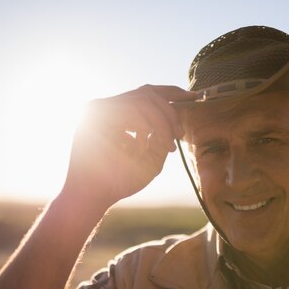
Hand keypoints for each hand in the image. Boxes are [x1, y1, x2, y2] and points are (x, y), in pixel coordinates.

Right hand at [60, 85, 195, 215]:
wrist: (94, 196)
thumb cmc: (120, 180)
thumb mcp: (151, 156)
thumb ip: (162, 136)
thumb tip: (177, 116)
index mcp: (118, 114)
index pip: (146, 94)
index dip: (172, 93)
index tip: (194, 97)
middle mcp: (106, 107)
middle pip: (147, 93)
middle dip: (169, 112)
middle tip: (179, 134)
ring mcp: (98, 108)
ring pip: (142, 100)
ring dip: (160, 122)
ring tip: (166, 146)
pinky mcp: (94, 113)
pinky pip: (130, 108)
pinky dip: (144, 126)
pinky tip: (143, 146)